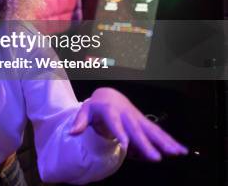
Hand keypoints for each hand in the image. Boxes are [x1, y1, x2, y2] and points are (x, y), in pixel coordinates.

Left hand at [69, 87, 187, 160]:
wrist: (108, 95)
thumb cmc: (95, 106)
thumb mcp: (85, 110)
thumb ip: (80, 121)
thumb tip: (72, 133)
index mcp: (110, 111)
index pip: (114, 123)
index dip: (120, 133)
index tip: (125, 144)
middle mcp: (126, 114)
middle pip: (136, 130)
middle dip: (146, 144)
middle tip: (155, 158)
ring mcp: (137, 118)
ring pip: (152, 131)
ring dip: (164, 142)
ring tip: (176, 153)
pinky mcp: (144, 122)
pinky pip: (158, 132)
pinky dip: (170, 140)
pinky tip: (181, 150)